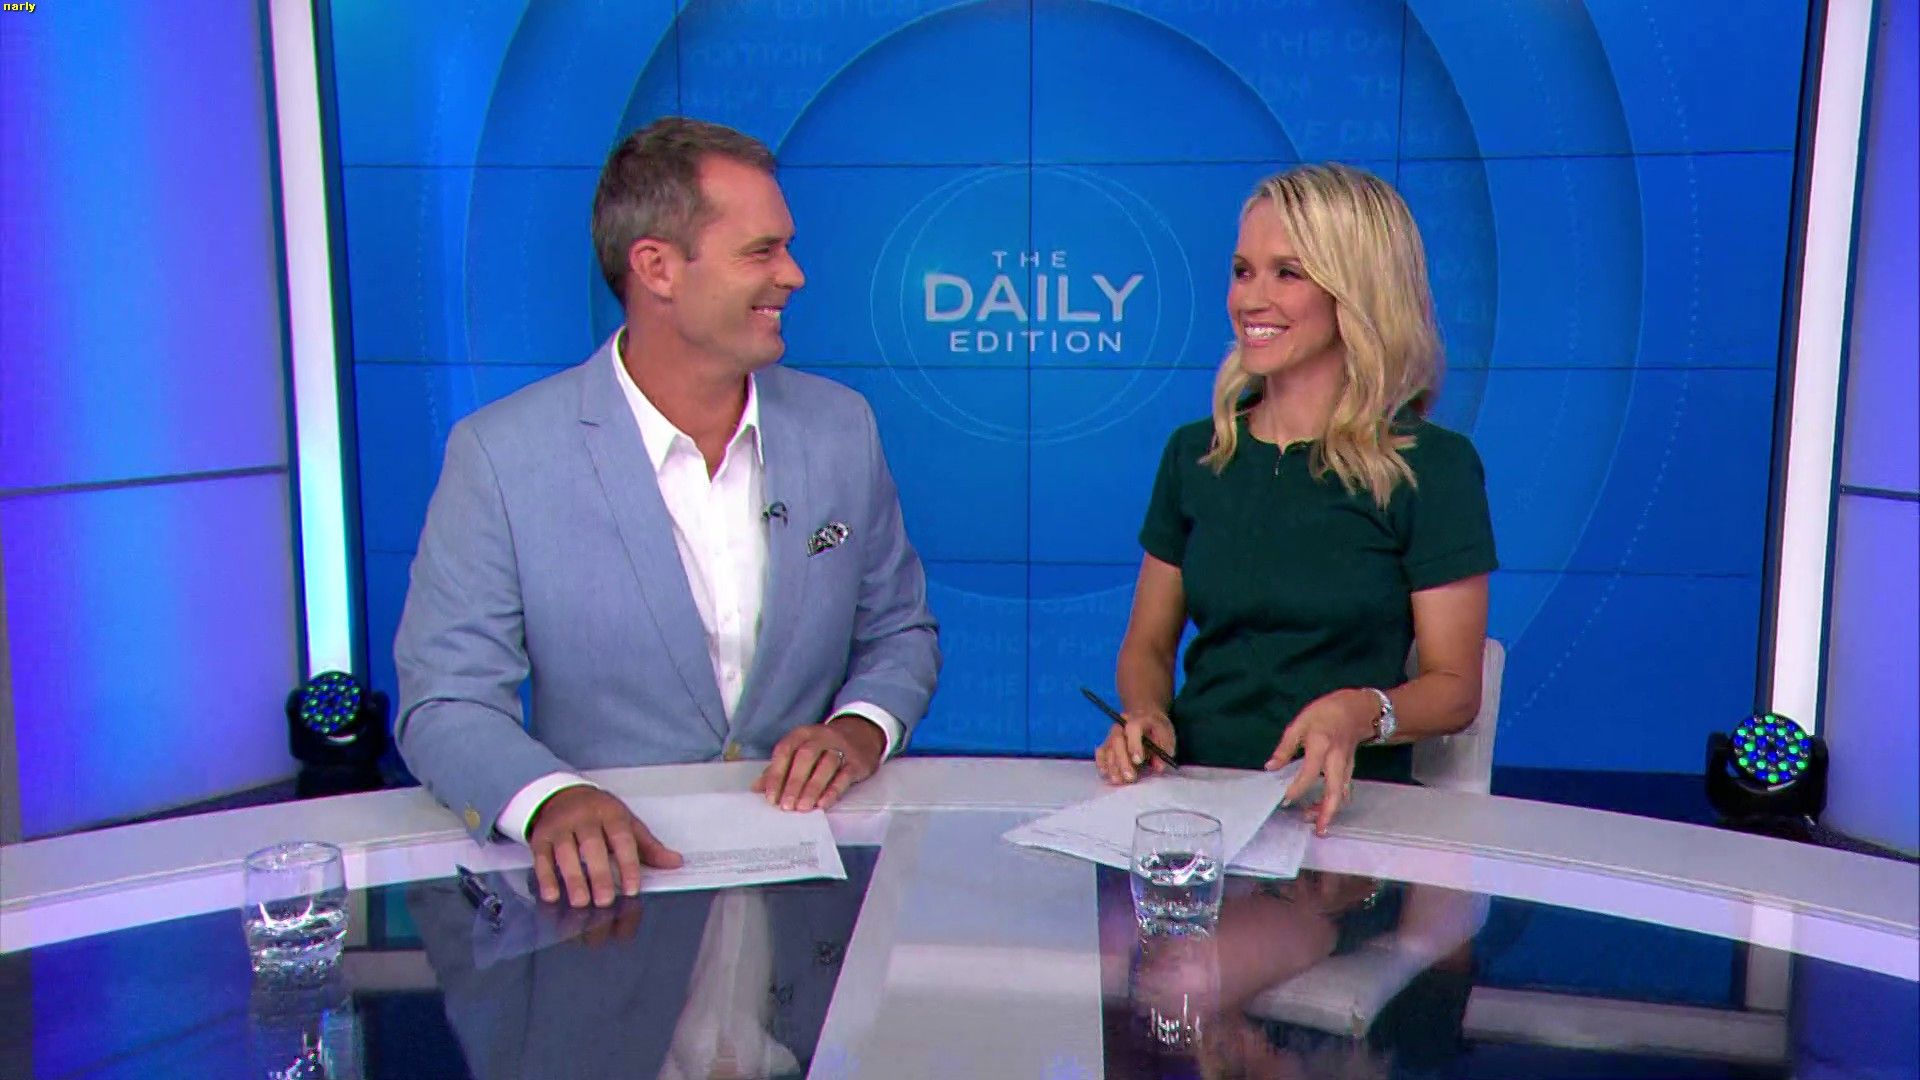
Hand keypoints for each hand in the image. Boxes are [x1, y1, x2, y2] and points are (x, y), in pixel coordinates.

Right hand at [527, 786, 682, 907]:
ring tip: (581, 902)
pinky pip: (542, 857)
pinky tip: (552, 895)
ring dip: (573, 878)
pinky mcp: (541, 837)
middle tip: (605, 901)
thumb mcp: (627, 823)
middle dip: (599, 874)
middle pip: (592, 846)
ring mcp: (560, 826)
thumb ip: (649, 846)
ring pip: (565, 852)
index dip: (628, 864)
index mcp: (611, 813)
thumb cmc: (600, 814)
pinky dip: (546, 877)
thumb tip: (676, 863)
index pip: (621, 838)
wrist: (562, 795)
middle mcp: (584, 817)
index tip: (632, 889)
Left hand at [751, 716, 882, 811]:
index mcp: (801, 734)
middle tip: (787, 806)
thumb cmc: (823, 748)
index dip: (776, 774)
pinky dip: (833, 790)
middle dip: (794, 782)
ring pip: (826, 765)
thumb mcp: (800, 751)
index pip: (785, 751)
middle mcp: (821, 737)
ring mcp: (841, 748)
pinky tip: (823, 804)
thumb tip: (757, 788)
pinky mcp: (856, 761)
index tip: (771, 797)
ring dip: (813, 787)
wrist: (861, 735)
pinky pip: (844, 775)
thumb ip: (780, 769)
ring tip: (803, 808)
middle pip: (806, 756)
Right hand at [1094, 710, 1175, 784]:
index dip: (1134, 744)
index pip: (1133, 727)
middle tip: (1130, 778)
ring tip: (1118, 781)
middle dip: (1123, 761)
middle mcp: (1122, 725)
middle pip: (1117, 740)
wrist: (1146, 718)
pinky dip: (1101, 763)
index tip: (1138, 761)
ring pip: (1108, 748)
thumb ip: (1165, 749)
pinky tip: (1105, 774)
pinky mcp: (1106, 743)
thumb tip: (1159, 767)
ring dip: (1112, 766)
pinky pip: (1100, 752)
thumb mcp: (1168, 736)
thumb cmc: (1157, 730)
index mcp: (1139, 719)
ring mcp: (1112, 734)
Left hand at [1266, 689, 1377, 836]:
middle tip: (1318, 829)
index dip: (1298, 788)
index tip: (1285, 800)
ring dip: (1331, 810)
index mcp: (1322, 745)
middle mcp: (1337, 759)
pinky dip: (1335, 802)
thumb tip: (1270, 768)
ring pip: (1342, 793)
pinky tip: (1324, 809)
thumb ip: (1285, 747)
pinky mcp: (1351, 770)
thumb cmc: (1324, 713)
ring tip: (1317, 824)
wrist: (1356, 709)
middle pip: (1336, 790)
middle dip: (1328, 812)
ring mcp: (1347, 766)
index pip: (1310, 772)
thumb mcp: (1300, 724)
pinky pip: (1344, 789)